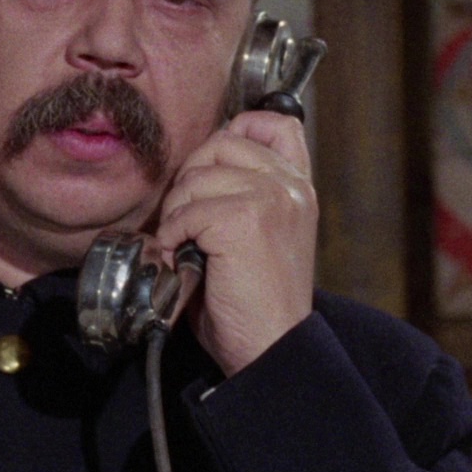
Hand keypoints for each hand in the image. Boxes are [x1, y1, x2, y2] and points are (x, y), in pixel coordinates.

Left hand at [154, 110, 317, 376]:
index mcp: (299, 188)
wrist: (271, 348)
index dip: (237, 130)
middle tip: (186, 219)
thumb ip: (243, 195)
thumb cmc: (256, 302)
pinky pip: (187, 211)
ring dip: (176, 212)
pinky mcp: (244, 221)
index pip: (276, 123)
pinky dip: (172, 235)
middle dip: (190, 176)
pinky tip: (181, 259)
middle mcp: (290, 187)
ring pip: (197, 177)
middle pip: (222, 142)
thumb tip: (195, 169)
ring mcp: (270, 199)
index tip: (215, 167)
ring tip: (182, 245)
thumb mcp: (261, 236)